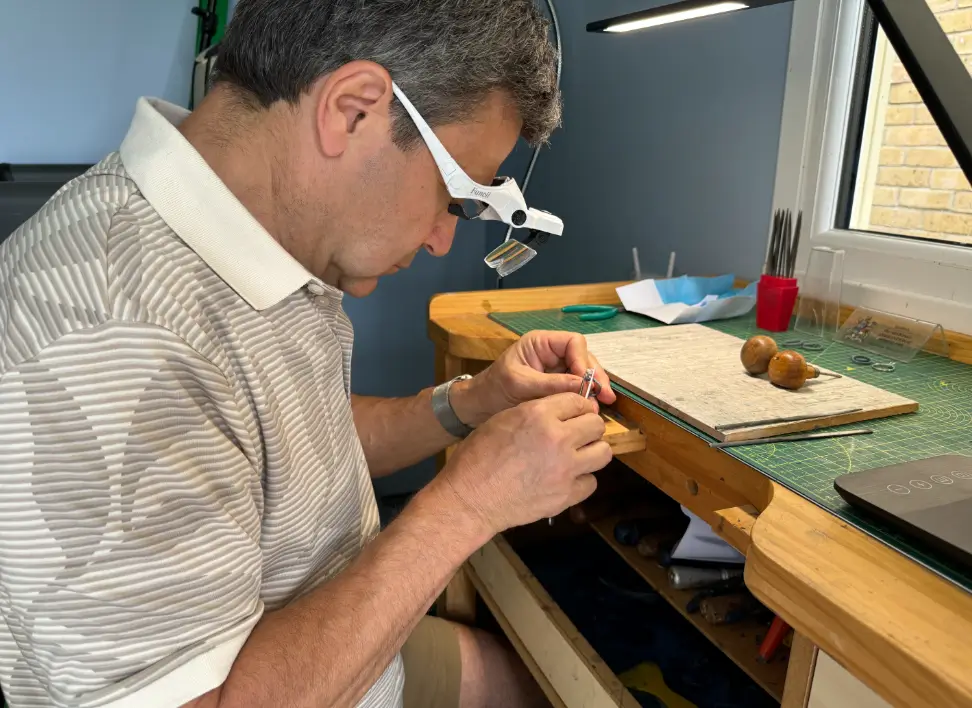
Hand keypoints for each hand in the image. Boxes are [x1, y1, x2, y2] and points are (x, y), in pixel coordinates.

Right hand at [432, 393, 612, 534]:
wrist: (470, 497)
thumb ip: (537, 412)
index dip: (580, 406)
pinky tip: (566, 479)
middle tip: (578, 434)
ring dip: (591, 452)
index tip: (578, 414)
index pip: (579, 401)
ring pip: (603, 453)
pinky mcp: (565, 495)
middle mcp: (557, 439)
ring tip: (577, 456)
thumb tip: (563, 411)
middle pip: (597, 425)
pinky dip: (582, 480)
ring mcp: (564, 469)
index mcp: (539, 415)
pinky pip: (591, 483)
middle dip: (589, 427)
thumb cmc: (478, 457)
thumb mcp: (504, 419)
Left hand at [451, 331, 616, 426]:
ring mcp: (556, 369)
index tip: (586, 382)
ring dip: (594, 388)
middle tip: (606, 397)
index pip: (573, 343)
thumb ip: (550, 384)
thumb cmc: (493, 390)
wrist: (479, 407)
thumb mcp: (520, 384)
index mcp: (540, 343)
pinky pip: (577, 387)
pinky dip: (585, 397)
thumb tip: (582, 386)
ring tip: (602, 405)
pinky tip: (592, 409)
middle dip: (595, 376)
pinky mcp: (557, 385)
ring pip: (584, 373)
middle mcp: (551, 352)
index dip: (584, 360)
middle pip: (583, 358)